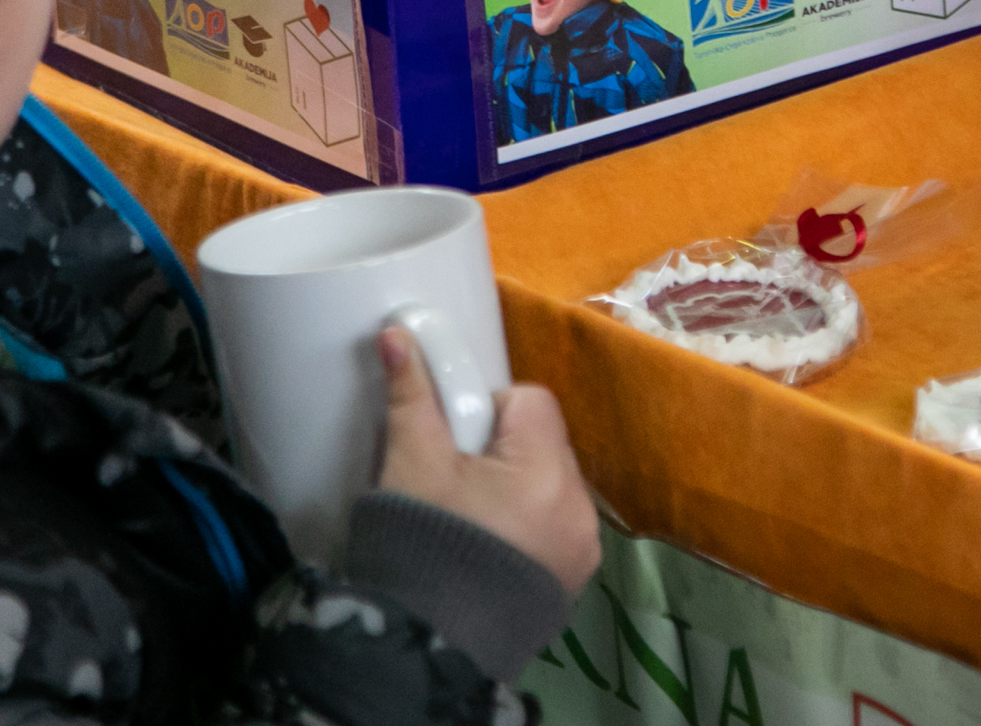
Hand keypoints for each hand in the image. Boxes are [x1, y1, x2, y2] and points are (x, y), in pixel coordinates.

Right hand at [374, 326, 600, 597]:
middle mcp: (579, 508)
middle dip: (501, 449)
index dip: (487, 409)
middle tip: (456, 480)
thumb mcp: (410, 463)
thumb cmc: (421, 545)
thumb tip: (398, 334)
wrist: (426, 647)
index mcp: (546, 471)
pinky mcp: (573, 582)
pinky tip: (486, 550)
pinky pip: (555, 529)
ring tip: (468, 518)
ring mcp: (582, 550)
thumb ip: (411, 395)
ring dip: (517, 489)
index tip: (455, 441)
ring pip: (550, 486)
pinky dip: (527, 528)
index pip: (530, 400)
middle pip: (544, 443)